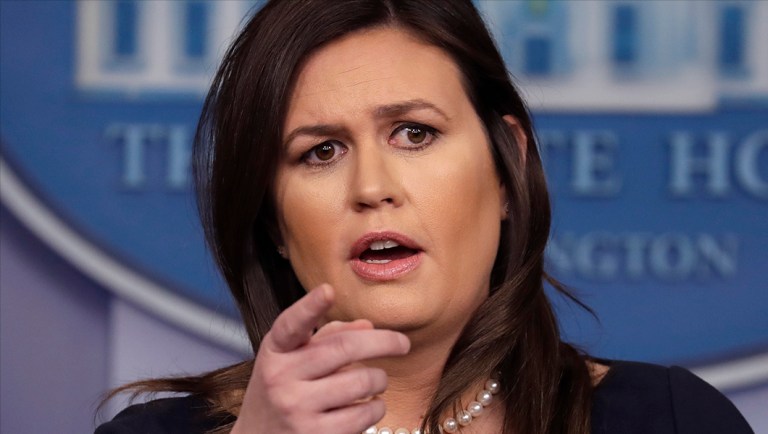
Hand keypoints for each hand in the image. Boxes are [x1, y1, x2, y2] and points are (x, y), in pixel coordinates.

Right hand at [231, 284, 410, 432]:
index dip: (310, 306)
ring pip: (362, 382)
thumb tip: (368, 326)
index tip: (328, 290)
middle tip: (403, 343)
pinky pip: (363, 415)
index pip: (291, 325)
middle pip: (343, 349)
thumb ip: (326, 338)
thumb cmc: (282, 389)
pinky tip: (369, 406)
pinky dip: (376, 407)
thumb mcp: (292, 359)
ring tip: (377, 382)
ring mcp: (296, 409)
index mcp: (275, 351)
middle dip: (383, 342)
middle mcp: (281, 378)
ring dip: (380, 379)